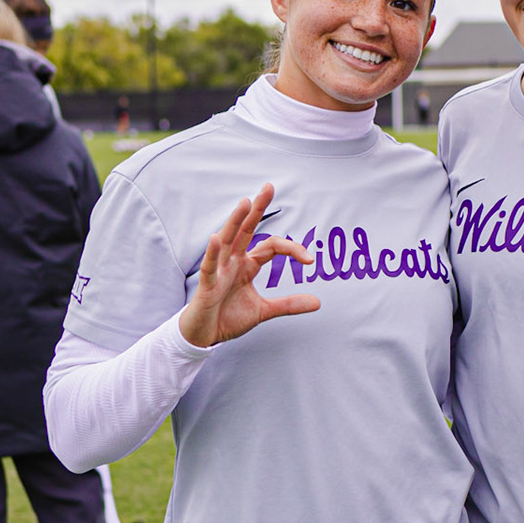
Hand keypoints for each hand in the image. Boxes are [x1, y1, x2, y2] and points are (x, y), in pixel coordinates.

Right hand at [178, 184, 318, 347]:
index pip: (271, 246)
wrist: (205, 335)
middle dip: (256, 209)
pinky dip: (213, 253)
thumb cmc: (228, 318)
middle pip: (245, 229)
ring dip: (235, 221)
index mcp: (247, 265)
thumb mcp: (264, 311)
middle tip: (269, 187)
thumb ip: (288, 304)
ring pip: (227, 241)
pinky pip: (210, 266)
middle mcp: (232, 261)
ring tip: (245, 203)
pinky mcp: (207, 285)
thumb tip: (319, 302)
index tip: (310, 260)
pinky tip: (217, 238)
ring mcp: (218, 270)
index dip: (292, 250)